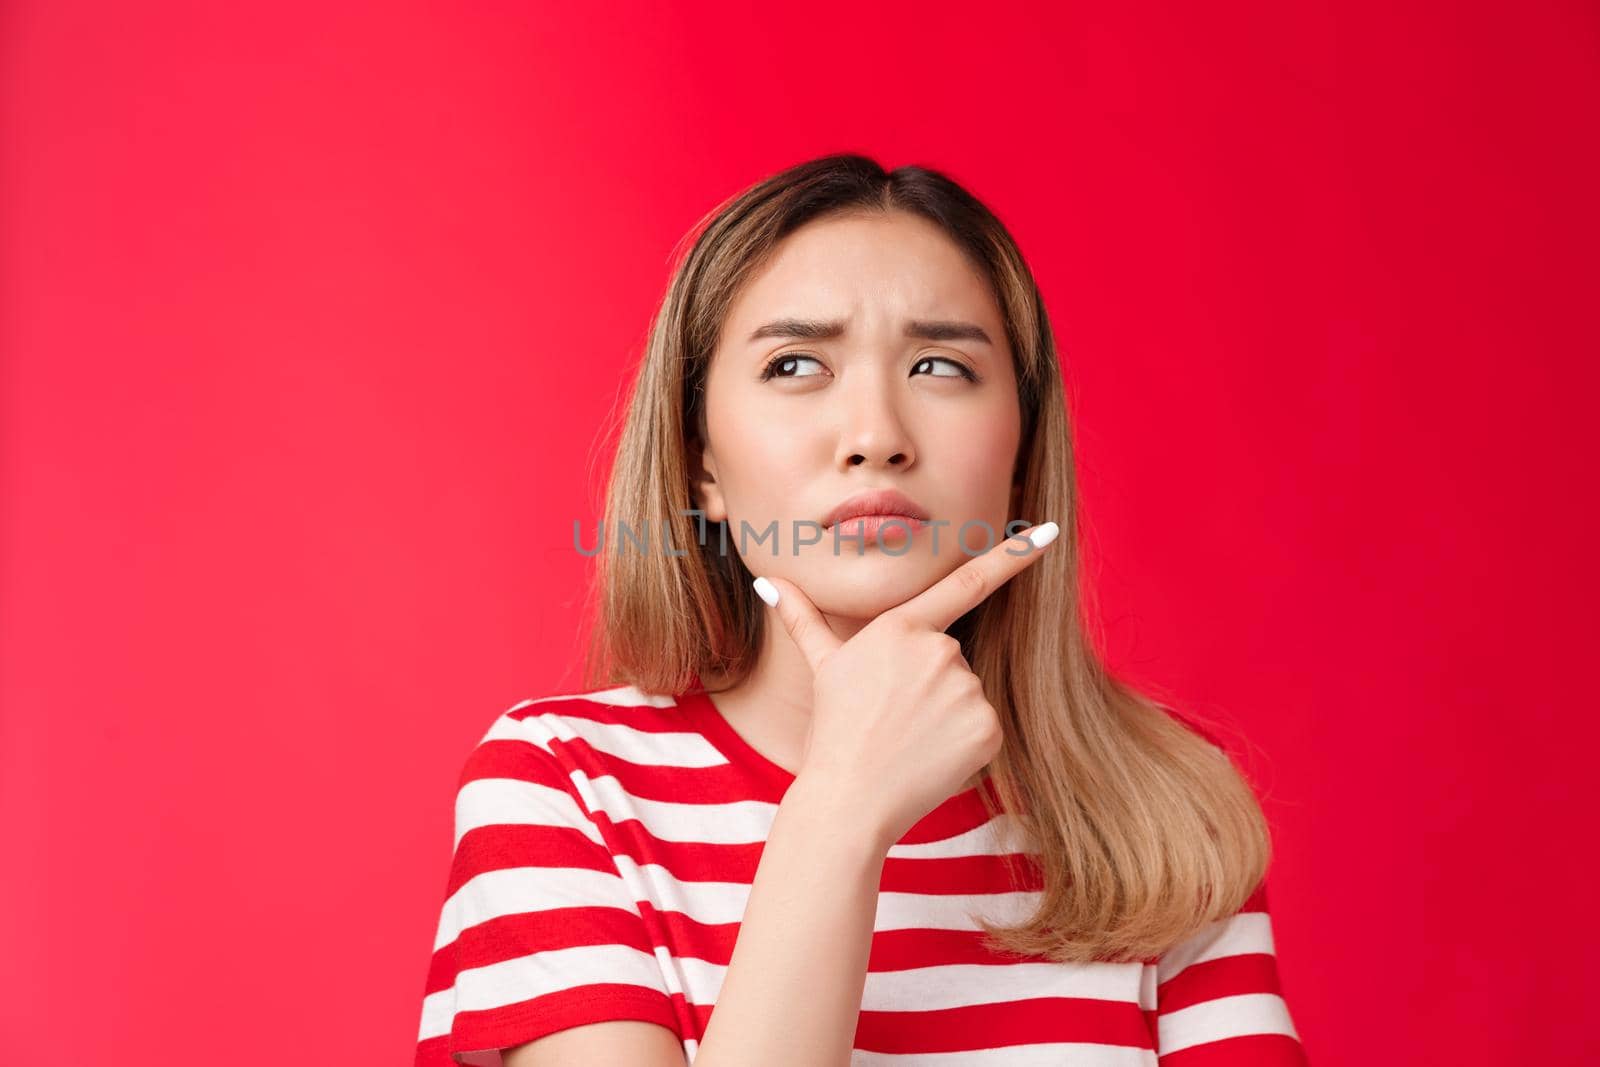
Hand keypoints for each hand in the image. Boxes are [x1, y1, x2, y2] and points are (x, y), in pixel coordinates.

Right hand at [752, 521, 1059, 852]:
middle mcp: (939, 650)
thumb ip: (803, 618)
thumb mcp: (822, 668)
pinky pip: (984, 728)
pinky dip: (963, 744)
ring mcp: (965, 689)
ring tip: (908, 740)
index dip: (1012, 557)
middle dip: (931, 684)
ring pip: (967, 694)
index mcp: (901, 627)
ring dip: (946, 715)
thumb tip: (765, 580)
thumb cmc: (833, 731)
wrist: (849, 798)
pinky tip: (931, 758)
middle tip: (894, 717)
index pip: (967, 583)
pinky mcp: (986, 728)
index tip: (1049, 534)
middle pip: (952, 658)